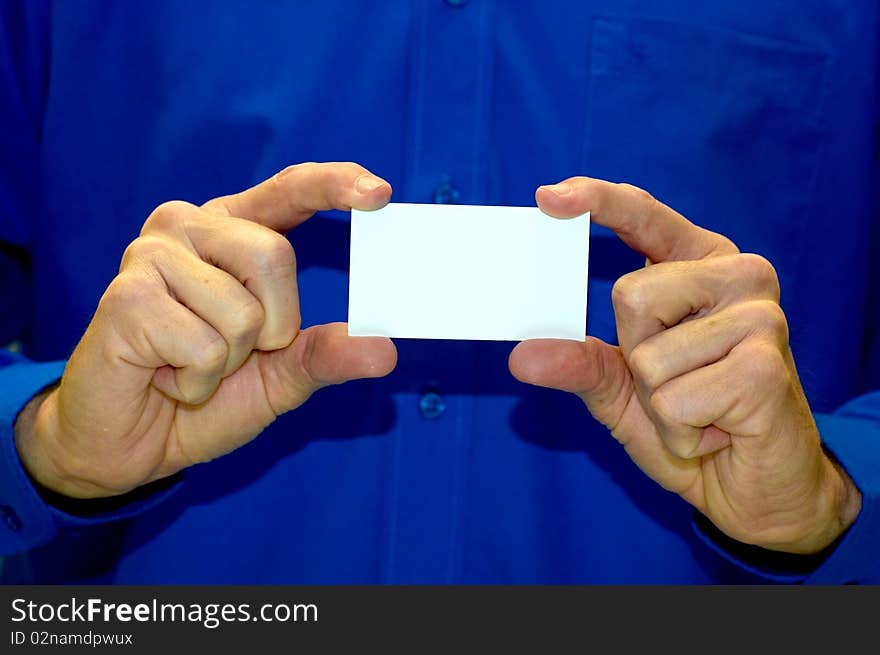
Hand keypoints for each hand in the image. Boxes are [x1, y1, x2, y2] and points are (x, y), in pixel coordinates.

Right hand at [15, 163, 396, 498]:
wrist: (130, 443)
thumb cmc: (204, 398)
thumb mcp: (280, 378)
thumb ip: (326, 356)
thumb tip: (385, 350)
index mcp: (232, 233)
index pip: (288, 190)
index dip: (333, 185)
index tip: (380, 193)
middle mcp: (188, 227)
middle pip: (274, 256)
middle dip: (272, 328)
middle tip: (230, 354)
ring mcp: (150, 256)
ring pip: (244, 311)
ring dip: (230, 362)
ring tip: (189, 366)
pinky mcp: (126, 296)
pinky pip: (206, 347)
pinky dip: (198, 382)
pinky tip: (165, 377)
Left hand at [510, 177, 861, 553]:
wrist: (752, 485)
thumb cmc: (691, 422)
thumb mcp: (622, 390)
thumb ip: (578, 363)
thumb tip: (522, 355)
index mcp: (699, 265)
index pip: (644, 215)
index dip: (597, 200)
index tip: (548, 198)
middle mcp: (737, 276)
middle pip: (631, 296)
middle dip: (636, 359)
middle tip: (678, 385)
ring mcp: (759, 317)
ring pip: (649, 357)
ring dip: (659, 404)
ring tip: (703, 410)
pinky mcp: (767, 365)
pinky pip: (674, 400)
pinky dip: (680, 432)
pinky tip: (717, 430)